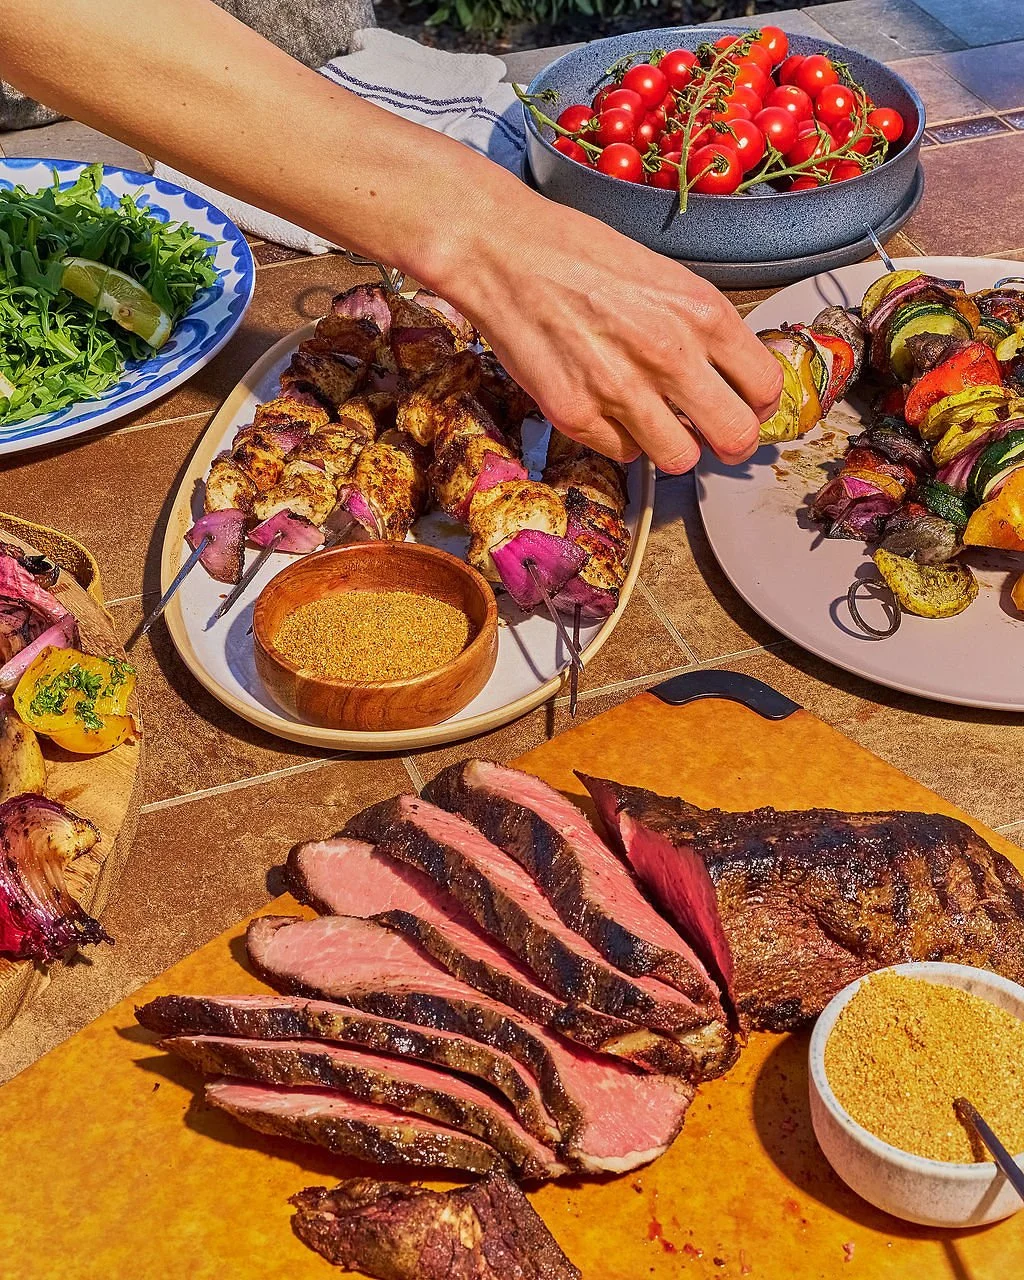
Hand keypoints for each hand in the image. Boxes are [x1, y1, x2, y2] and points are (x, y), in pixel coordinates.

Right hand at [439, 176, 781, 472]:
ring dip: (672, 447)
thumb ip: (702, 327)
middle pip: (736, 438)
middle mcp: (669, 354)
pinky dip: (619, 439)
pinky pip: (623, 454)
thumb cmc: (579, 255)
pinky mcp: (576, 415)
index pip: (766, 389)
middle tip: (712, 435)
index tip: (742, 406)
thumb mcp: (664, 275)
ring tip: (654, 422)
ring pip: (681, 460)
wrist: (504, 253)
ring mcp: (621, 390)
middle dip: (729, 443)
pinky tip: (605, 407)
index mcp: (701, 312)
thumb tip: (729, 376)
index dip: (757, 405)